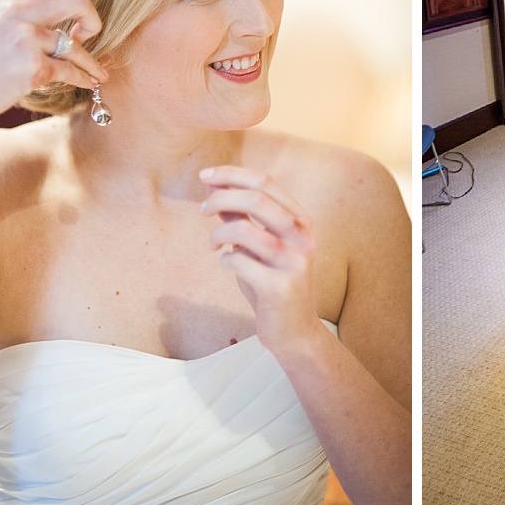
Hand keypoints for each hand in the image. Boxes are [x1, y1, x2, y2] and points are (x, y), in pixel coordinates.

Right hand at [0, 0, 105, 130]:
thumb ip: (25, 12)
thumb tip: (61, 4)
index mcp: (12, 0)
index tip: (67, 9)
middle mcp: (20, 15)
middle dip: (93, 18)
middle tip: (88, 34)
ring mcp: (27, 41)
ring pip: (77, 46)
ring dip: (92, 63)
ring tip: (99, 73)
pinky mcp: (34, 69)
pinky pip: (71, 71)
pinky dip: (84, 79)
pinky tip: (89, 82)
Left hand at [199, 165, 321, 355]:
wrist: (295, 330)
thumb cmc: (273, 282)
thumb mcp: (259, 245)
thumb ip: (242, 216)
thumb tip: (214, 187)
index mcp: (301, 220)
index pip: (266, 182)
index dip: (232, 174)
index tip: (206, 176)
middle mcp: (303, 237)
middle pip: (256, 198)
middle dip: (220, 198)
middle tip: (202, 209)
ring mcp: (294, 262)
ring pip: (244, 229)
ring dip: (218, 233)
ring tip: (214, 243)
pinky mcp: (280, 288)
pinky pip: (238, 262)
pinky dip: (225, 259)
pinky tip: (229, 265)